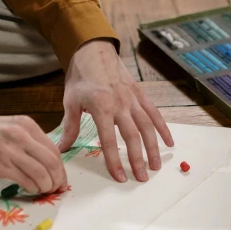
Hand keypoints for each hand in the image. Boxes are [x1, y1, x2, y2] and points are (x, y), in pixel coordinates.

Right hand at [0, 114, 67, 193]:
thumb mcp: (12, 128)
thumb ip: (31, 141)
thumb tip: (51, 164)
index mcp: (27, 125)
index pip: (54, 150)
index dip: (61, 169)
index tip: (61, 180)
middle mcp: (20, 135)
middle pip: (51, 163)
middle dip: (57, 180)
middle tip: (55, 189)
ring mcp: (9, 150)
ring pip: (41, 173)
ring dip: (46, 187)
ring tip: (43, 191)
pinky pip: (25, 181)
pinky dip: (32, 188)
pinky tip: (31, 190)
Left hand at [60, 40, 173, 182]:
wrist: (94, 51)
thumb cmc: (81, 78)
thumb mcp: (70, 102)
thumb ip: (70, 127)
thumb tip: (62, 148)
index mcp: (101, 108)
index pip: (109, 140)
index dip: (115, 160)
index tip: (120, 177)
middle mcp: (120, 104)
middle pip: (132, 136)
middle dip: (138, 159)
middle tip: (142, 178)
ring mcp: (132, 99)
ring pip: (147, 127)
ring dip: (153, 148)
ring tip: (156, 166)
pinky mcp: (140, 94)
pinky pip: (154, 113)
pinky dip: (163, 128)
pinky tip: (169, 143)